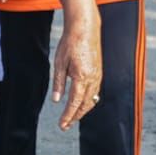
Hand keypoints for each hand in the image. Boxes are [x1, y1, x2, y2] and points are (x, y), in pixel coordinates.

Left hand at [51, 14, 101, 130]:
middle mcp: (92, 79)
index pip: (74, 103)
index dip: (68, 116)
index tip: (62, 125)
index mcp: (81, 77)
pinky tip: (82, 102)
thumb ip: (58, 82)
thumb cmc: (70, 43)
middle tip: (65, 126)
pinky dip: (88, 101)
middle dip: (75, 117)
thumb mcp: (59, 63)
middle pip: (84, 105)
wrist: (85, 28)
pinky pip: (95, 92)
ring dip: (82, 110)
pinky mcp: (99, 72)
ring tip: (72, 117)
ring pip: (91, 99)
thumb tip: (56, 100)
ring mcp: (98, 76)